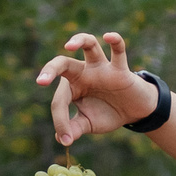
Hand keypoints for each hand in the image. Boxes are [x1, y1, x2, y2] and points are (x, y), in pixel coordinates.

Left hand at [36, 30, 159, 146]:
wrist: (135, 112)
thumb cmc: (107, 113)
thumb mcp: (89, 123)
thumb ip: (75, 128)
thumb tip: (59, 138)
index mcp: (72, 86)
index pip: (60, 100)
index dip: (60, 120)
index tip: (66, 139)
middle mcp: (83, 73)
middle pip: (63, 63)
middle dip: (50, 69)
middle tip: (41, 81)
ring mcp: (102, 68)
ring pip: (89, 45)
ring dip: (79, 41)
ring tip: (69, 45)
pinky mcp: (120, 69)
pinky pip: (118, 51)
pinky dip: (115, 41)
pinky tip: (108, 36)